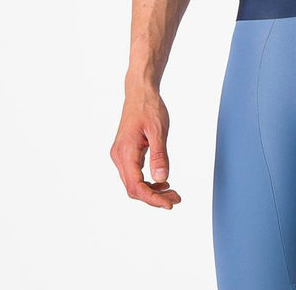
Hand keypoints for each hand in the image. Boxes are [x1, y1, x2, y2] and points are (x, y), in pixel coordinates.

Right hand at [110, 89, 181, 208]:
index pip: (136, 186)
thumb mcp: (158, 130)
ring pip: (133, 183)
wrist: (140, 92)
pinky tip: (162, 181)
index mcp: (125, 152)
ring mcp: (121, 155)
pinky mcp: (126, 152)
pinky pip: (134, 174)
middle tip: (176, 199)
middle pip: (133, 188)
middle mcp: (119, 156)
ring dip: (151, 191)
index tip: (170, 204)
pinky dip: (148, 181)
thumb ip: (160, 155)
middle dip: (154, 197)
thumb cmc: (149, 107)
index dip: (152, 198)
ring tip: (172, 192)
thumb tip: (162, 179)